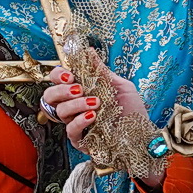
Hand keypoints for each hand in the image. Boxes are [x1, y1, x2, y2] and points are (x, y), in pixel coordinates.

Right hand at [41, 65, 159, 184]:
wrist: (142, 136)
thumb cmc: (133, 112)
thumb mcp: (120, 86)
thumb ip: (101, 71)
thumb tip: (88, 51)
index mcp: (81, 92)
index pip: (57, 80)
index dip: (58, 75)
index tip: (71, 75)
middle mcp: (74, 107)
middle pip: (50, 96)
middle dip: (61, 90)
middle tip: (79, 89)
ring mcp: (75, 124)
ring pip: (60, 111)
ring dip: (76, 104)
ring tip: (95, 103)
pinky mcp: (80, 140)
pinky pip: (70, 130)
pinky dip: (79, 121)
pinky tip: (92, 116)